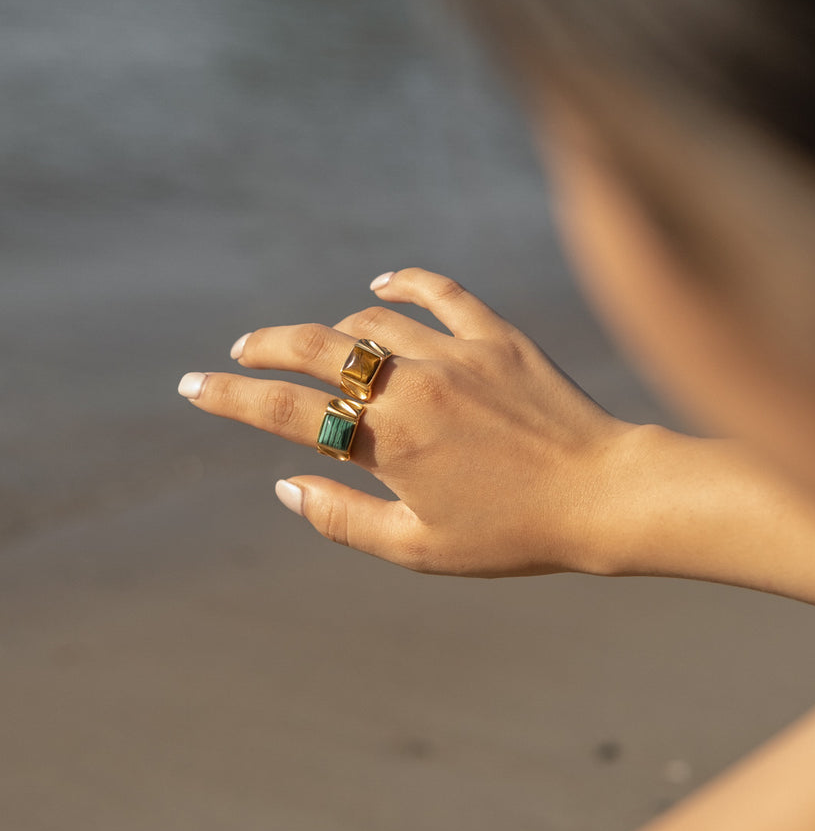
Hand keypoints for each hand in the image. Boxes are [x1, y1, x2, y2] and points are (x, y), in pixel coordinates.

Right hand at [178, 267, 633, 575]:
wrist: (605, 495)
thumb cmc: (514, 534)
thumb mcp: (419, 548)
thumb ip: (344, 519)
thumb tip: (285, 486)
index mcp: (388, 440)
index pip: (287, 410)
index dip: (231, 397)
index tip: (193, 387)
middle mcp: (414, 385)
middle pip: (317, 347)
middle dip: (266, 347)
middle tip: (241, 352)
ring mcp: (457, 353)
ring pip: (373, 320)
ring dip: (335, 329)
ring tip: (322, 346)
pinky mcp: (498, 335)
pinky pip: (440, 292)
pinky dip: (404, 283)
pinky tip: (382, 284)